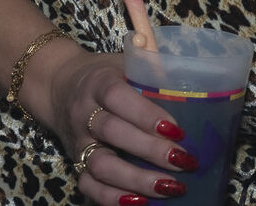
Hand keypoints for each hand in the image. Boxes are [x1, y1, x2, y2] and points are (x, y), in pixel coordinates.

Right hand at [40, 48, 199, 205]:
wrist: (60, 87)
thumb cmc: (107, 75)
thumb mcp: (127, 63)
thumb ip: (153, 71)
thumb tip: (195, 83)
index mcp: (99, 83)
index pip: (119, 97)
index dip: (147, 115)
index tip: (177, 130)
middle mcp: (84, 113)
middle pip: (113, 133)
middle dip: (150, 150)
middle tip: (184, 161)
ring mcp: (78, 141)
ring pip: (101, 165)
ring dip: (136, 179)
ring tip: (169, 187)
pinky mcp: (75, 163)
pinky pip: (88, 186)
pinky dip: (112, 197)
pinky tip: (141, 201)